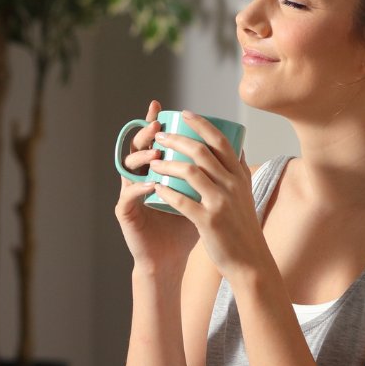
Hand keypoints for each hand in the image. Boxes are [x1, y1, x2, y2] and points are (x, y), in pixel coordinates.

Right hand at [115, 101, 200, 273]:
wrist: (170, 258)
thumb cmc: (186, 227)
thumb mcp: (202, 195)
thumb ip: (213, 174)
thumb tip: (238, 151)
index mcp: (155, 170)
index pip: (153, 140)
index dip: (153, 122)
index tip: (161, 107)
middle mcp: (139, 177)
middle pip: (137, 147)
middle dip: (145, 134)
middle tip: (157, 125)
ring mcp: (130, 194)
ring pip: (128, 168)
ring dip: (141, 158)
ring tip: (156, 153)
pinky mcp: (125, 213)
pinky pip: (128, 196)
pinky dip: (139, 189)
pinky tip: (151, 184)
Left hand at [145, 111, 266, 280]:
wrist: (250, 260)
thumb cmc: (243, 227)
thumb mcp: (247, 194)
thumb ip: (240, 171)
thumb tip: (238, 146)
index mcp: (240, 176)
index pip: (221, 140)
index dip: (201, 124)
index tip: (184, 114)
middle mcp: (232, 185)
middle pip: (201, 151)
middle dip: (177, 139)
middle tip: (160, 136)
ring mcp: (221, 202)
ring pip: (189, 171)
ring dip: (167, 163)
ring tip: (153, 162)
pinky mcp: (208, 221)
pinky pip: (182, 200)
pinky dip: (166, 191)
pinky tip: (155, 187)